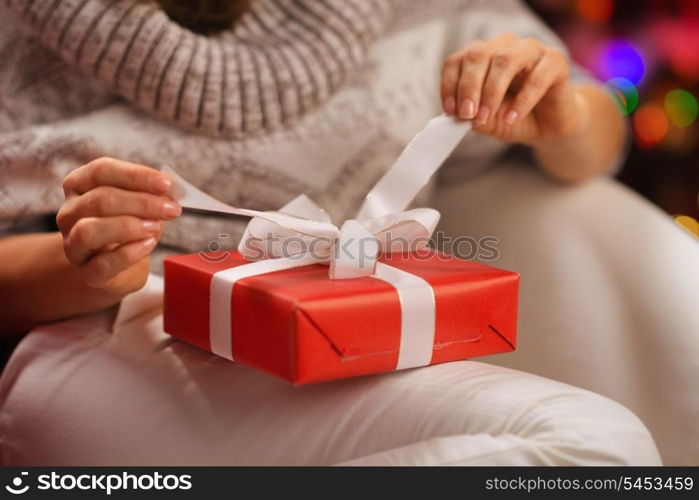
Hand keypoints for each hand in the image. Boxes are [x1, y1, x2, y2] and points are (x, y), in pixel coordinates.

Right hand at [56, 158, 180, 295]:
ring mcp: (73, 244)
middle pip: (100, 199)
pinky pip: (102, 264)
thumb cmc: (131, 227)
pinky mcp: (86, 272)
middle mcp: (70, 212)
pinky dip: (129, 253)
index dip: (136, 176)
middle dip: (142, 203)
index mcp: (79, 185)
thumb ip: (153, 194)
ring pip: (90, 230)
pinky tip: (148, 245)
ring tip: (156, 227)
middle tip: (172, 209)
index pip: (101, 171)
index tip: (167, 184)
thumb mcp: (141, 205)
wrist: (120, 266)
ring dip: (129, 226)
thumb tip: (172, 191)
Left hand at [441, 34, 587, 144]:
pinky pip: (536, 77)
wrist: (547, 126)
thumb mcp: (486, 121)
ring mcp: (531, 50)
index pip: (458, 60)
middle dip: (469, 86)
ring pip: (505, 59)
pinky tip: (512, 118)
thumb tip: (461, 115)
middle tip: (467, 114)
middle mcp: (504, 46)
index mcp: (482, 57)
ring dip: (491, 91)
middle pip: (478, 55)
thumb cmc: (512, 117)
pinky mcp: (555, 62)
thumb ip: (473, 116)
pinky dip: (521, 101)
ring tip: (485, 117)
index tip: (450, 112)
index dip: (450, 85)